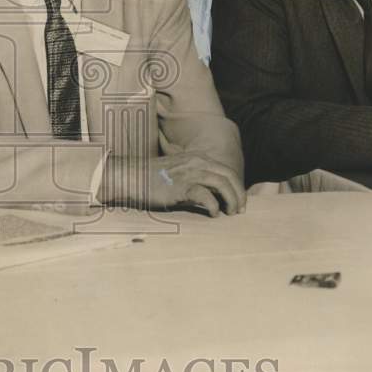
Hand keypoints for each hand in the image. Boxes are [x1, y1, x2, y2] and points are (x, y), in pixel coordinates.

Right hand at [102, 152, 245, 215]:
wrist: (132, 177)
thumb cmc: (154, 179)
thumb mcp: (180, 172)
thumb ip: (196, 179)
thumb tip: (214, 196)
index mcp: (198, 158)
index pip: (227, 170)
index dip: (237, 187)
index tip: (239, 202)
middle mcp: (197, 162)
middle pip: (229, 175)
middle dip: (239, 194)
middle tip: (239, 210)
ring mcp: (189, 173)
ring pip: (222, 184)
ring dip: (231, 200)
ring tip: (230, 213)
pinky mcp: (180, 186)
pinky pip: (205, 195)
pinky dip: (213, 205)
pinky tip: (213, 213)